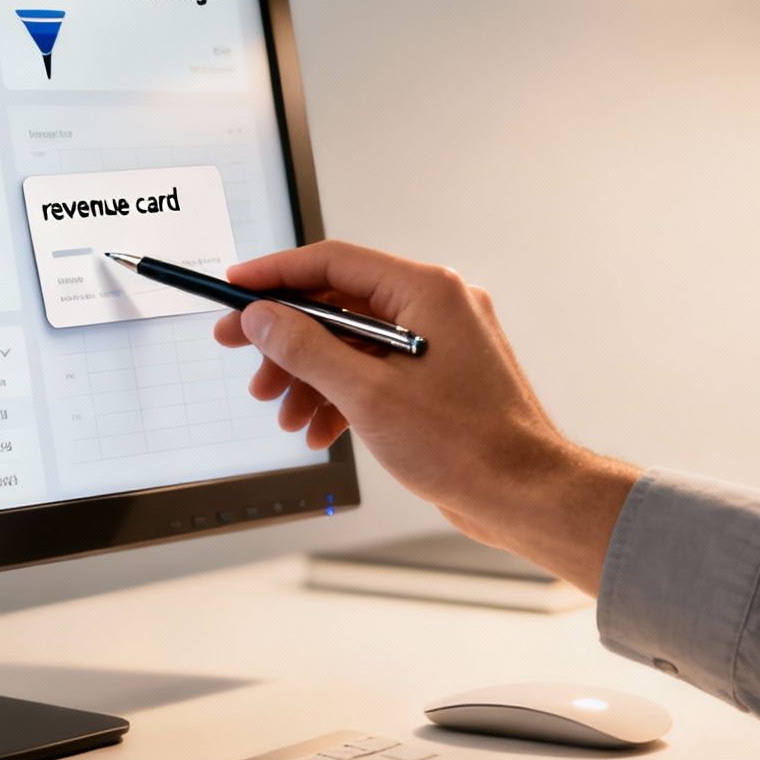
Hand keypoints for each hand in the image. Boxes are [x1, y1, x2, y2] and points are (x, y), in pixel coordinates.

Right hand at [213, 241, 638, 590]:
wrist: (524, 496)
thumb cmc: (469, 447)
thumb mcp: (367, 396)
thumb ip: (306, 349)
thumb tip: (263, 318)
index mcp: (427, 292)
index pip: (334, 262)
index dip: (276, 275)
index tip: (236, 288)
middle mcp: (436, 307)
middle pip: (339, 304)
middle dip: (287, 339)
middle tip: (243, 356)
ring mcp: (438, 343)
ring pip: (353, 343)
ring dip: (310, 376)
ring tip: (282, 411)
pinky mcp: (437, 377)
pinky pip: (375, 371)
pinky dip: (341, 396)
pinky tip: (318, 429)